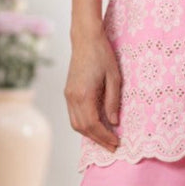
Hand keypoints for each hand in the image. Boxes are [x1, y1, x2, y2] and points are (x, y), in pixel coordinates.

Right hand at [64, 31, 121, 151]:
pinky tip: (96, 126)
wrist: (85, 39)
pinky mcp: (68, 92)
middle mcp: (72, 97)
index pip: (92, 124)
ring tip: (105, 139)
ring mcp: (68, 95)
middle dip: (97, 140)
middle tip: (112, 147)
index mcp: (84, 94)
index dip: (104, 137)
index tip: (116, 143)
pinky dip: (84, 125)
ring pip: (75, 123)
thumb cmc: (102, 54)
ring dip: (90, 134)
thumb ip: (113, 101)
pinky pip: (74, 115)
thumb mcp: (114, 77)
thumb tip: (114, 122)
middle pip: (82, 128)